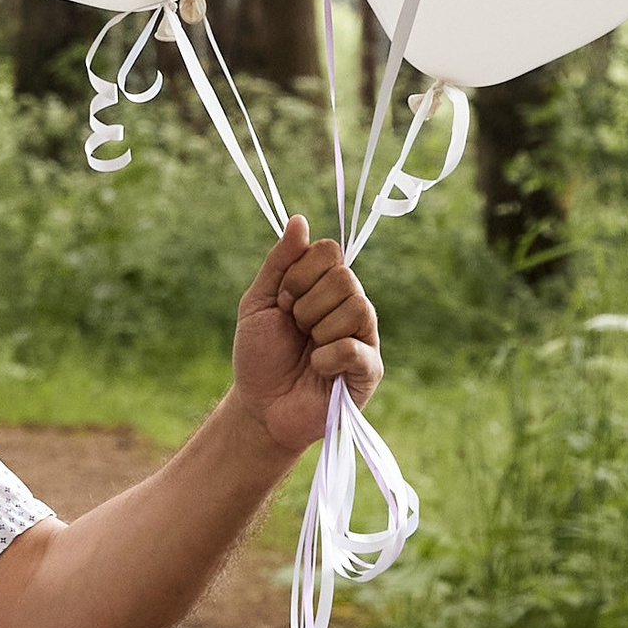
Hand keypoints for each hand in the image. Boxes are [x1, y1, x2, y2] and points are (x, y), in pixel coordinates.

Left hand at [231, 216, 381, 461]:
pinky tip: (317, 368)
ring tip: (308, 350)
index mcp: (326, 287)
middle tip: (295, 328)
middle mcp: (351, 306)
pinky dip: (327, 356)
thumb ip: (279, 262)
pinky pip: (355, 346)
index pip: (331, 252)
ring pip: (356, 307)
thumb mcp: (258, 303)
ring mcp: (364, 337)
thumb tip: (299, 220)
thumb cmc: (260, 356)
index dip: (301, 273)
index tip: (282, 301)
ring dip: (317, 330)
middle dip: (306, 304)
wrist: (259, 406)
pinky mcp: (369, 370)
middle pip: (345, 277)